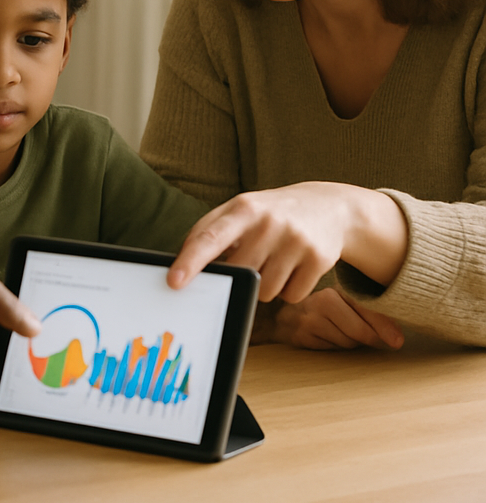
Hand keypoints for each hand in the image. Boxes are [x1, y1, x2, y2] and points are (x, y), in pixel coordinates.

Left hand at [167, 182, 407, 301]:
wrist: (330, 207)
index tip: (174, 281)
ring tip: (276, 258)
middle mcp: (269, 222)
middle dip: (240, 274)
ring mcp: (296, 240)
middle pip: (238, 272)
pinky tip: (296, 265)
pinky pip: (291, 296)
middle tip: (252, 258)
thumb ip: (209, 230)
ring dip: (266, 284)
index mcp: (243, 208)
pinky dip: (289, 288)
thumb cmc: (271, 213)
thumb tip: (181, 262)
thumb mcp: (241, 209)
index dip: (190, 261)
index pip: (209, 237)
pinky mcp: (318, 259)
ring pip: (264, 291)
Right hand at [268, 289, 403, 349]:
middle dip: (370, 339)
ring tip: (341, 334)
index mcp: (339, 289)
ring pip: (346, 342)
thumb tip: (396, 338)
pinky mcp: (302, 334)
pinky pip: (330, 349)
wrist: (285, 316)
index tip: (398, 341)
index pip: (366, 307)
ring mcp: (311, 317)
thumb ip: (371, 314)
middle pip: (359, 330)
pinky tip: (326, 338)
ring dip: (350, 344)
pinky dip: (333, 348)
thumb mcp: (347, 304)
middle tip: (379, 342)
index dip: (384, 325)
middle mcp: (323, 299)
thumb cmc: (325, 312)